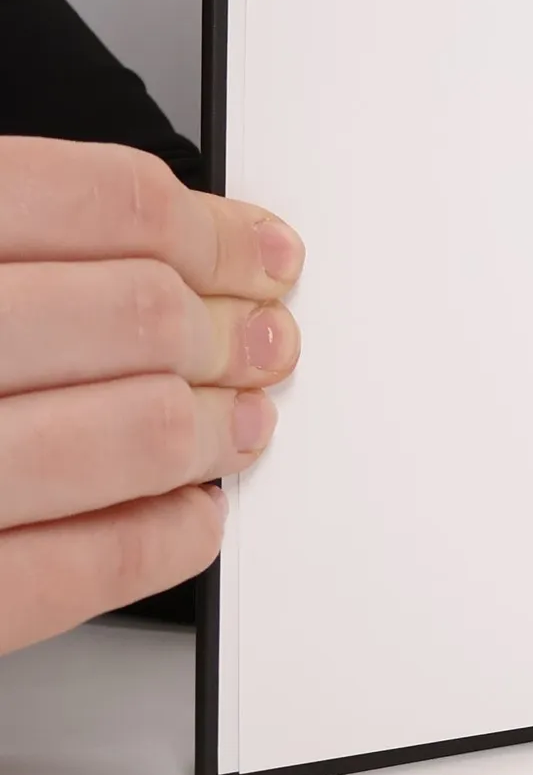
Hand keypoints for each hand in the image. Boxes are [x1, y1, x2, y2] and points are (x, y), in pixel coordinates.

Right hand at [0, 137, 302, 654]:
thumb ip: (11, 235)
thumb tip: (164, 236)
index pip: (102, 202)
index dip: (212, 228)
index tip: (261, 252)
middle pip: (133, 313)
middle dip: (229, 331)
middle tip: (266, 342)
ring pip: (125, 435)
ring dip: (212, 429)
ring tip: (239, 423)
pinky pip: (64, 572)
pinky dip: (156, 542)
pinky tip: (190, 517)